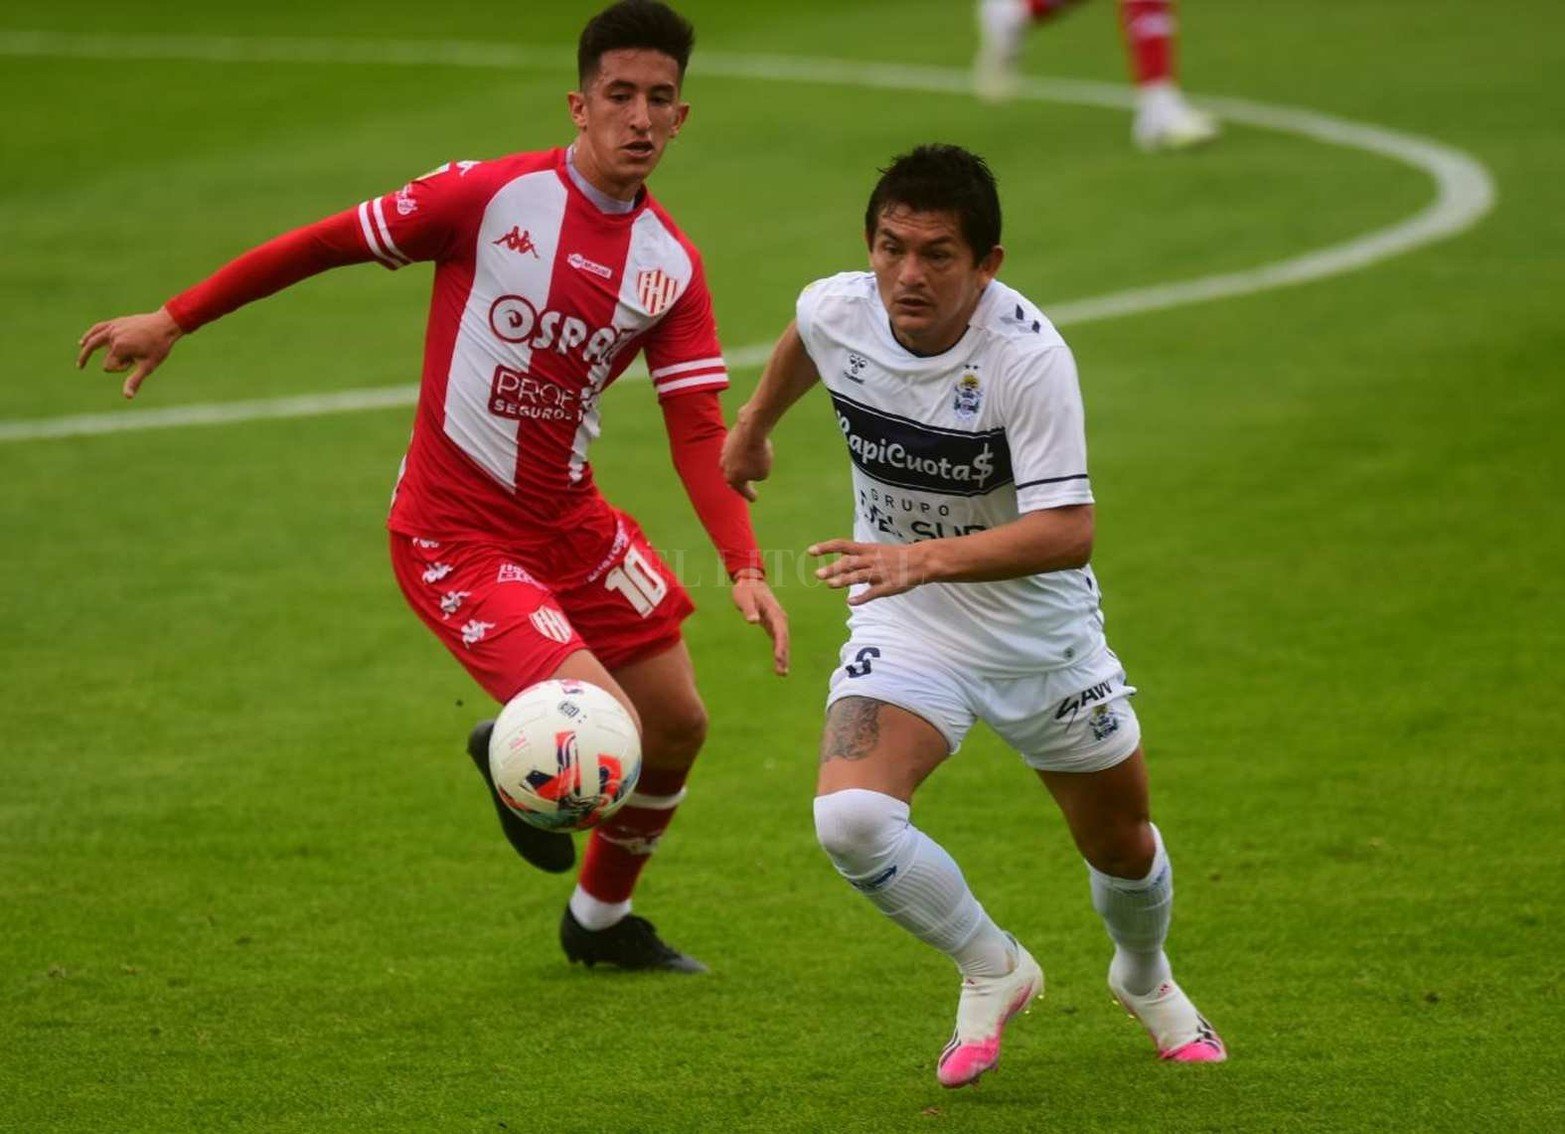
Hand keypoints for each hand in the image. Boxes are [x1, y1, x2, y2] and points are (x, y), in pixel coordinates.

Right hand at [77, 307, 182, 397]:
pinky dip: (90, 335)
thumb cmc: (159, 347)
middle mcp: (112, 336)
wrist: (166, 324)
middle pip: (94, 350)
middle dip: (91, 359)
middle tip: (79, 367)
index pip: (109, 365)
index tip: (134, 363)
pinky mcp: (116, 322)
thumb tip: (127, 397)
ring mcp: (113, 327)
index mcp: (119, 347)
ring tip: (80, 357)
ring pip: (94, 339)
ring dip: (86, 347)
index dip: (120, 368)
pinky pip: (99, 328)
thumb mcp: (148, 366)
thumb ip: (135, 381)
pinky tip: (83, 341)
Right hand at [720, 413, 772, 501]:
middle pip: (732, 479)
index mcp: (733, 480)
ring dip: (738, 466)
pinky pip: (734, 450)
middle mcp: (725, 468)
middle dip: (739, 483)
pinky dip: (740, 452)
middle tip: (743, 487)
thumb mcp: (764, 472)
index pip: (743, 491)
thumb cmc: (759, 455)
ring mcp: (724, 454)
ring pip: (731, 463)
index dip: (750, 495)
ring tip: (745, 467)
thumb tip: (751, 470)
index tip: (755, 498)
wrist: (751, 431)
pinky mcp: (727, 441)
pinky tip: (745, 451)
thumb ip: (757, 476)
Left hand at [731, 572, 789, 675]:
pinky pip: (778, 640)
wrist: (750, 580)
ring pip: (783, 641)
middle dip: (784, 656)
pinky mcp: (773, 624)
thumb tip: (753, 620)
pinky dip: (779, 651)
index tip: (780, 659)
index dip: (781, 646)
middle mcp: (779, 618)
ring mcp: (777, 621)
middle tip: (782, 672)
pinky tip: (779, 662)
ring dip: (783, 656)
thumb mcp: (744, 597)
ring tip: (782, 673)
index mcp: (774, 612)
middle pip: (784, 640)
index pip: (780, 632)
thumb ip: (749, 609)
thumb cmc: (746, 589)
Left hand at [809, 539, 928, 605]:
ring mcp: (879, 573)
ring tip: (830, 585)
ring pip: (859, 576)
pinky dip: (862, 598)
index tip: (810, 552)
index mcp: (867, 549)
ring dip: (844, 580)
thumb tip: (839, 565)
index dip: (826, 548)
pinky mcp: (888, 586)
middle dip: (833, 568)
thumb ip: (857, 559)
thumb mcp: (875, 551)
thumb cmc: (895, 557)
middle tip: (818, 575)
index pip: (842, 545)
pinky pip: (873, 592)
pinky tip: (851, 602)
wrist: (920, 560)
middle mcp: (871, 559)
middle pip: (849, 562)